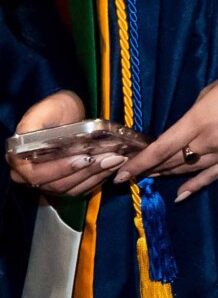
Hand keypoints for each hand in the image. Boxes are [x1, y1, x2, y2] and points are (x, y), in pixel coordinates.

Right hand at [5, 91, 125, 198]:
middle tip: (112, 157)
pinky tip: (113, 166)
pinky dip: (98, 178)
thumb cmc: (55, 109)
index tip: (86, 158)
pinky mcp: (65, 182)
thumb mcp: (44, 111)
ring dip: (97, 175)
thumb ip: (33, 124)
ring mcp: (49, 181)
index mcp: (21, 160)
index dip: (62, 169)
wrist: (67, 112)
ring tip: (117, 159)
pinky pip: (81, 188)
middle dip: (87, 171)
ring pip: (72, 188)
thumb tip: (29, 137)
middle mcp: (31, 175)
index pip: (38, 175)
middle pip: (58, 184)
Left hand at [116, 57, 217, 199]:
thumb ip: (195, 113)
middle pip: (172, 161)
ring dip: (168, 175)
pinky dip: (195, 186)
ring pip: (189, 170)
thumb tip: (186, 129)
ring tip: (152, 177)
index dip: (139, 163)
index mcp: (198, 120)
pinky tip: (180, 195)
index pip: (161, 148)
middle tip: (133, 173)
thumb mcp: (211, 89)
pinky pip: (213, 176)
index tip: (121, 174)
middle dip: (150, 168)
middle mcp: (209, 141)